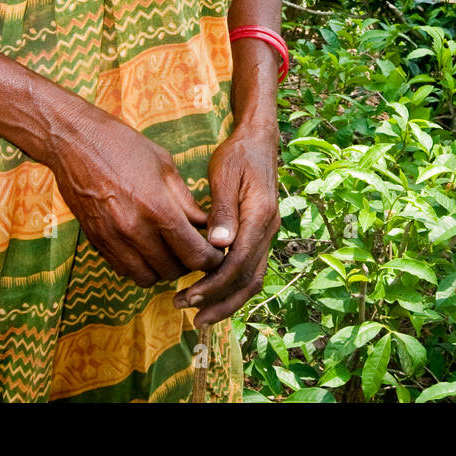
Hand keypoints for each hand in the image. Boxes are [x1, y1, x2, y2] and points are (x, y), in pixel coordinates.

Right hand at [48, 99, 224, 287]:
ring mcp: (112, 239)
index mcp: (158, 208)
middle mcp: (134, 229)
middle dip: (189, 264)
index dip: (212, 260)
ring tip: (169, 251)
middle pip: (173, 271)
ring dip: (163, 270)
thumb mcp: (165, 166)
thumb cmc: (124, 146)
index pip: (194, 254)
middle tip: (194, 250)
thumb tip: (206, 226)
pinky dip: (139, 266)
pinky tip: (145, 248)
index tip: (216, 255)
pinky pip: (123, 270)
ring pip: (147, 278)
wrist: (74, 142)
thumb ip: (187, 202)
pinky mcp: (96, 242)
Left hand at [174, 121, 279, 327]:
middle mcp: (268, 229)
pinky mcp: (260, 235)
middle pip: (248, 279)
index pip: (238, 262)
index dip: (213, 285)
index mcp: (259, 215)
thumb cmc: (238, 154)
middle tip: (189, 314)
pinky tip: (211, 293)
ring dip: (227, 300)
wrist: (259, 141)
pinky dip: (232, 286)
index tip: (187, 297)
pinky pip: (250, 268)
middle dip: (219, 301)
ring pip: (252, 279)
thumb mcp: (225, 174)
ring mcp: (267, 233)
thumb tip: (218, 245)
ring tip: (199, 314)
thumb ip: (222, 210)